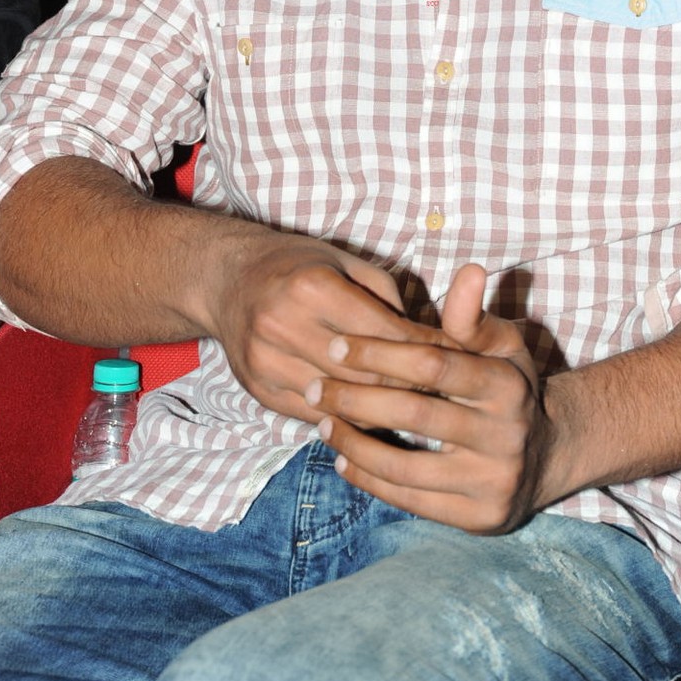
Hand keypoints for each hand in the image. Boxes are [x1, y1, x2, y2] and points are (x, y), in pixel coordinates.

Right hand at [208, 236, 448, 423]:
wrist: (227, 280)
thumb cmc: (298, 265)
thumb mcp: (346, 261)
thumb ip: (386, 297)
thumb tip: (427, 338)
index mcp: (312, 288)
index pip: (384, 334)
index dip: (424, 349)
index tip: (453, 358)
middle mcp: (284, 326)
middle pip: (365, 375)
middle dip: (409, 384)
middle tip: (444, 390)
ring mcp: (266, 363)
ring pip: (341, 403)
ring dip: (381, 408)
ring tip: (416, 407)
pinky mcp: (259, 392)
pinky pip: (315, 417)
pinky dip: (347, 418)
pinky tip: (372, 414)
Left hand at [306, 263, 553, 532]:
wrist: (548, 457)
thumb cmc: (509, 388)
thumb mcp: (501, 346)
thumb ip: (472, 317)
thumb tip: (469, 270)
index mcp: (506, 384)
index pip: (434, 364)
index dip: (381, 353)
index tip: (336, 346)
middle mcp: (506, 434)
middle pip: (415, 414)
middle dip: (355, 400)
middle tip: (312, 388)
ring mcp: (493, 481)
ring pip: (406, 467)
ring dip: (354, 445)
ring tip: (320, 424)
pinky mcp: (479, 519)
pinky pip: (412, 502)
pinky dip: (370, 482)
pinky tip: (343, 460)